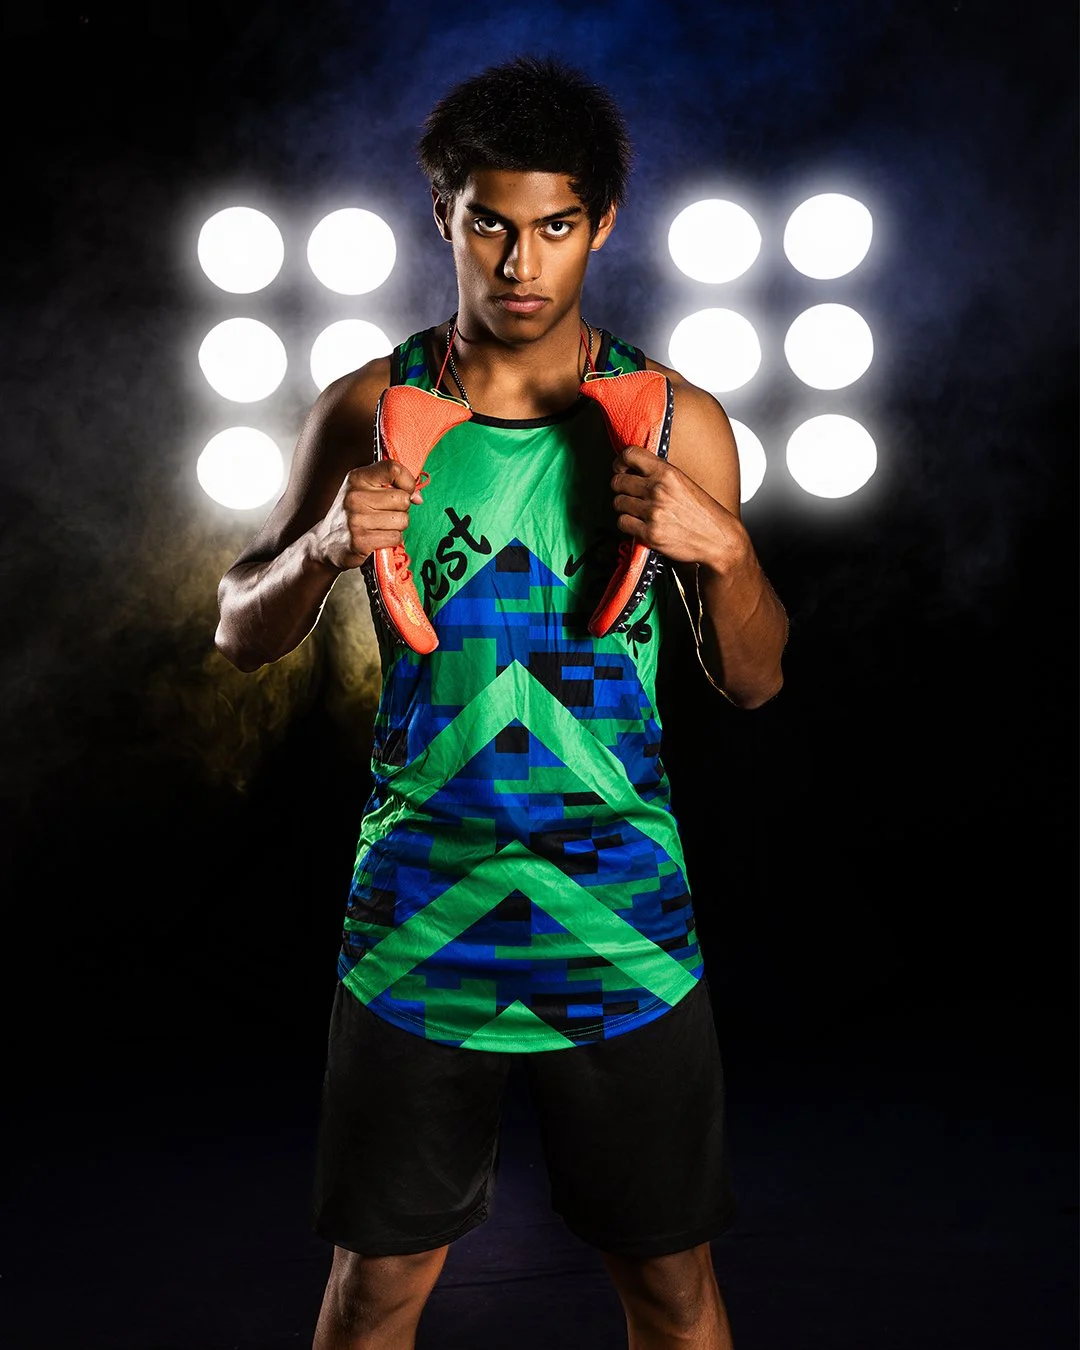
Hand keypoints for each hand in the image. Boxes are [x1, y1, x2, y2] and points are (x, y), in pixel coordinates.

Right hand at [317, 459, 423, 570]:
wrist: (325, 544)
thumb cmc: (351, 515)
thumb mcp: (363, 490)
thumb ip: (391, 486)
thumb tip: (417, 497)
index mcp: (357, 478)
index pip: (393, 469)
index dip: (407, 481)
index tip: (406, 491)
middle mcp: (355, 496)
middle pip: (402, 499)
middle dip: (401, 510)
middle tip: (384, 514)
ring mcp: (357, 519)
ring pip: (402, 520)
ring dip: (396, 527)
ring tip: (379, 527)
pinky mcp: (361, 541)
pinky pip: (396, 538)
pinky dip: (391, 540)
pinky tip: (377, 538)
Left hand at [610, 445, 745, 569]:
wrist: (718, 539)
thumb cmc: (703, 513)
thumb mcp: (683, 482)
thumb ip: (659, 474)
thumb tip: (631, 469)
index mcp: (667, 473)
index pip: (629, 455)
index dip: (620, 462)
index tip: (621, 469)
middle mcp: (658, 490)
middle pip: (618, 482)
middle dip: (621, 489)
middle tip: (630, 495)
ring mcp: (653, 512)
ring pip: (618, 503)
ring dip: (625, 508)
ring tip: (639, 512)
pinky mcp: (650, 533)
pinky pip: (623, 523)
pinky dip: (628, 524)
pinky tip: (639, 525)